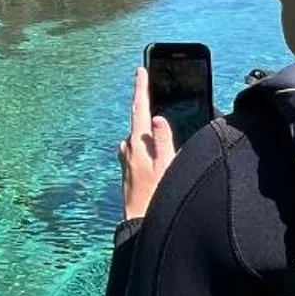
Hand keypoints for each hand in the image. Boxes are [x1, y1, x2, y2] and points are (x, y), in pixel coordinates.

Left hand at [118, 66, 176, 219]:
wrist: (139, 225)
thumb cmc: (157, 198)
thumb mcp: (167, 169)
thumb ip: (164, 142)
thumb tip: (158, 118)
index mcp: (137, 144)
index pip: (140, 109)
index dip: (141, 88)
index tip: (140, 70)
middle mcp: (128, 148)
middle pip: (139, 119)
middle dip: (148, 105)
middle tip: (153, 87)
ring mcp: (127, 158)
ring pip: (142, 136)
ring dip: (151, 131)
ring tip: (163, 128)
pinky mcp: (129, 167)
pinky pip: (141, 148)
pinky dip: (150, 144)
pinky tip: (159, 151)